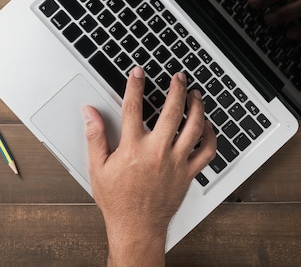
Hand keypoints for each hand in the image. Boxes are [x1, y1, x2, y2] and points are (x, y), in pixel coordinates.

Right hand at [83, 67, 215, 265]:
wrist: (137, 228)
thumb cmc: (117, 201)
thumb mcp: (97, 167)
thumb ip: (95, 136)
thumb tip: (90, 114)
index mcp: (133, 148)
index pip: (133, 108)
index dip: (135, 85)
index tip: (138, 73)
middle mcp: (157, 152)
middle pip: (172, 112)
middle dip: (176, 89)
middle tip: (178, 77)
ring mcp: (176, 163)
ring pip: (194, 128)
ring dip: (197, 107)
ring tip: (195, 94)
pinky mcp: (188, 174)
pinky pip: (207, 151)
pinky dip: (210, 135)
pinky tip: (207, 125)